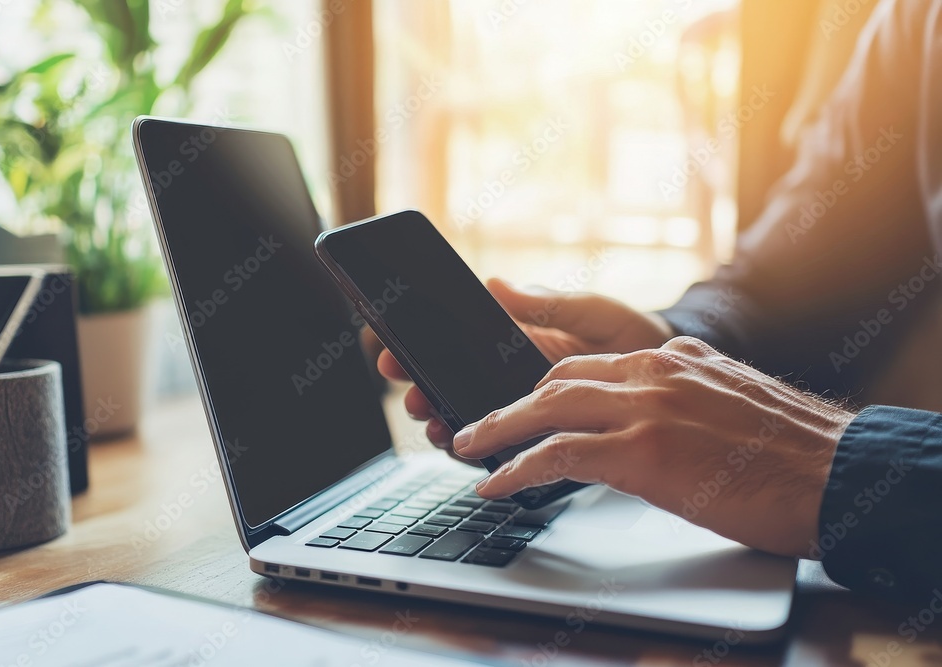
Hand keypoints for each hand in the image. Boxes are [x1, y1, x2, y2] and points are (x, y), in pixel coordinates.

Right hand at [376, 278, 675, 457]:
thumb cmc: (637, 337)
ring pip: (468, 416)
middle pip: (450, 382)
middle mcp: (512, 376)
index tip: (390, 344)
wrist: (681, 384)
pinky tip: (468, 450)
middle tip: (408, 387)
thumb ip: (547, 302)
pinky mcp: (544, 440)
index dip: (417, 344)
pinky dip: (480, 448)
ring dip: (442, 418)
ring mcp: (526, 409)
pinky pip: (504, 447)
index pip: (454, 341)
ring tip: (434, 419)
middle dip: (420, 384)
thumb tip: (495, 284)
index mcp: (516, 340)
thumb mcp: (595, 311)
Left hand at [452, 337, 855, 557]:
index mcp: (673, 358)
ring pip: (546, 408)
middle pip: (556, 377)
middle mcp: (653, 371)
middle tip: (480, 423)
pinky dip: (518, 468)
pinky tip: (498, 483)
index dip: (545, 386)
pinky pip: (558, 454)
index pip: (588, 363)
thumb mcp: (729, 401)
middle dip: (511, 402)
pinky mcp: (642, 450)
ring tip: (469, 447)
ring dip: (499, 430)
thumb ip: (682, 396)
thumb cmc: (790, 450)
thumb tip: (650, 420)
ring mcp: (645, 407)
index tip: (522, 402)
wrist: (836, 472)